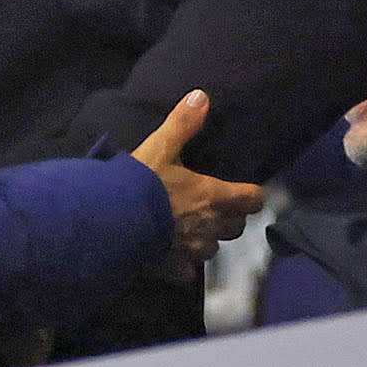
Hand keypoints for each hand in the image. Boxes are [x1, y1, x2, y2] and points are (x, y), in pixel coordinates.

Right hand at [131, 90, 265, 263]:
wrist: (114, 221)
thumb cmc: (142, 183)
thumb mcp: (160, 146)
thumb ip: (182, 123)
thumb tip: (202, 96)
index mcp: (214, 197)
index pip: (252, 199)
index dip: (251, 194)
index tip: (246, 191)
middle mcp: (211, 226)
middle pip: (236, 226)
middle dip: (229, 217)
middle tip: (215, 206)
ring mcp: (193, 250)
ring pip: (213, 248)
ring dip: (207, 238)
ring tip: (191, 229)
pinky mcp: (174, 267)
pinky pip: (188, 270)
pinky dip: (184, 264)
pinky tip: (173, 254)